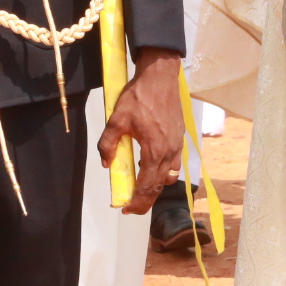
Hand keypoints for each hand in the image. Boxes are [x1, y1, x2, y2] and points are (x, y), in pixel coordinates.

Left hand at [98, 47, 183, 214]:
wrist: (160, 76)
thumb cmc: (140, 96)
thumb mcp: (117, 119)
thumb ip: (108, 144)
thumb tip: (106, 163)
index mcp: (155, 150)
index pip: (147, 186)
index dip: (137, 201)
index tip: (126, 209)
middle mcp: (170, 152)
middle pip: (159, 186)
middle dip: (146, 199)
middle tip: (132, 205)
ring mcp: (177, 145)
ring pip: (169, 176)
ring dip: (156, 185)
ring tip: (141, 185)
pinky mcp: (179, 137)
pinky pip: (173, 163)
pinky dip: (163, 171)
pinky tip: (151, 164)